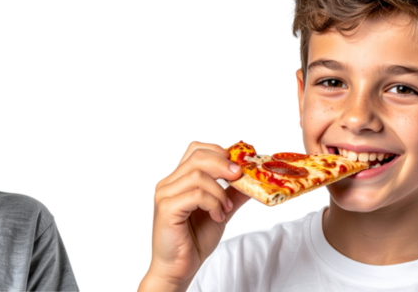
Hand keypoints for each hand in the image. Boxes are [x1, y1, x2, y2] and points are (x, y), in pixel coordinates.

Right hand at [145, 141, 250, 288]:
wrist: (178, 268)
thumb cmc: (193, 241)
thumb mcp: (220, 212)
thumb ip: (232, 195)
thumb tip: (252, 181)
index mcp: (177, 179)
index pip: (195, 149)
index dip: (218, 151)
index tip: (238, 165)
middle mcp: (167, 183)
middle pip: (197, 156)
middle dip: (223, 164)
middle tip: (239, 176)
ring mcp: (164, 195)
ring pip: (197, 174)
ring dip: (219, 191)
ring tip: (225, 208)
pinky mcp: (167, 209)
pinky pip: (195, 194)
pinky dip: (212, 203)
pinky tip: (217, 216)